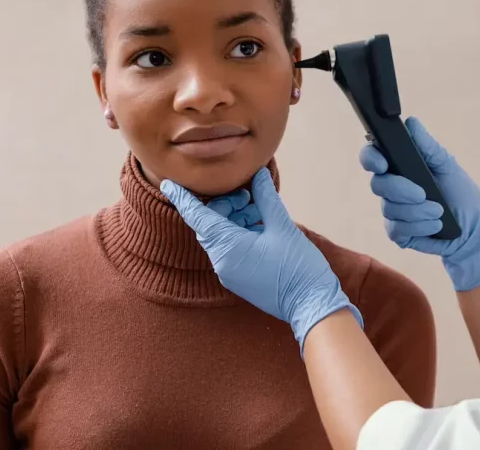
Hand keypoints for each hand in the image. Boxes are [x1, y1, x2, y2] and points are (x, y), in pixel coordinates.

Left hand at [161, 168, 362, 350]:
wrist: (310, 305)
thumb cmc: (298, 267)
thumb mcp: (283, 227)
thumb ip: (266, 198)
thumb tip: (258, 175)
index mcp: (228, 247)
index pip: (196, 217)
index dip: (182, 198)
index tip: (168, 183)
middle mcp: (222, 262)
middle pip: (211, 224)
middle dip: (226, 205)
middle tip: (249, 195)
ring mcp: (229, 273)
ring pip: (222, 237)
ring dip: (237, 219)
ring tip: (261, 212)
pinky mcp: (239, 280)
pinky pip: (230, 250)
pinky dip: (241, 235)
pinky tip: (262, 228)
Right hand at [359, 117, 479, 290]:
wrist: (473, 230)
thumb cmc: (461, 195)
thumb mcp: (448, 167)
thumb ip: (428, 147)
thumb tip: (412, 123)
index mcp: (400, 166)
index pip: (373, 156)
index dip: (371, 158)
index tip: (383, 165)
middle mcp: (391, 187)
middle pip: (377, 184)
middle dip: (401, 190)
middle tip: (423, 194)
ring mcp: (392, 210)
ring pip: (389, 208)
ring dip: (418, 211)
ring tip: (439, 212)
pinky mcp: (397, 232)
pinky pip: (396, 229)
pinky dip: (419, 227)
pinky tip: (435, 226)